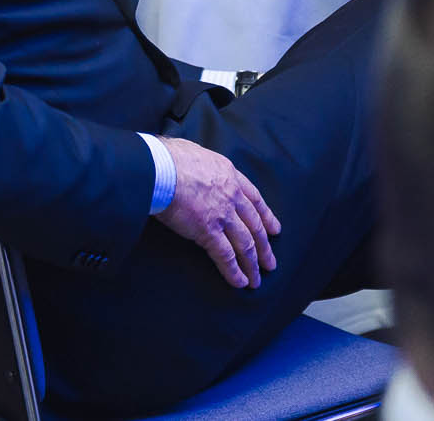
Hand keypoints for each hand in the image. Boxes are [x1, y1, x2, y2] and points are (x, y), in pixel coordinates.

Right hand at [153, 137, 280, 289]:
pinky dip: (234, 271)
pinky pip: (226, 256)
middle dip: (264, 247)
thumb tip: (195, 166)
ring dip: (252, 264)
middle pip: (254, 226)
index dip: (266, 216)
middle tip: (270, 263)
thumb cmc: (168, 157)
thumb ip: (203, 165)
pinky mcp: (208, 231)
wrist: (159, 168)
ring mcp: (222, 215)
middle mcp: (231, 196)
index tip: (274, 230)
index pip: (254, 199)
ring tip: (256, 280)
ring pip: (245, 244)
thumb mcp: (195, 152)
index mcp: (228, 175)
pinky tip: (240, 282)